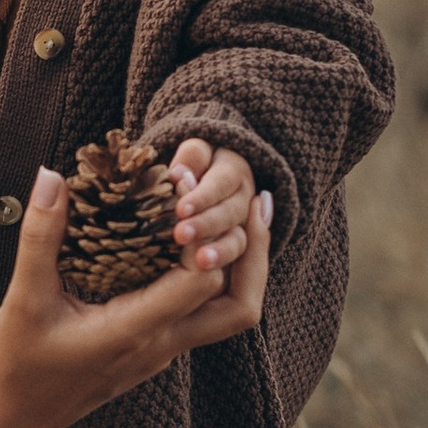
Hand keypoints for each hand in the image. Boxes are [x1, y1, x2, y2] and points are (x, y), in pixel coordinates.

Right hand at [0, 163, 269, 427]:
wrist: (10, 423)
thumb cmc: (14, 367)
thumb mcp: (23, 299)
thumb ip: (41, 237)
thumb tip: (51, 175)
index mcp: (134, 332)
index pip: (201, 282)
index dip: (204, 232)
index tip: (185, 188)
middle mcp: (160, 346)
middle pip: (240, 305)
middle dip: (252, 251)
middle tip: (253, 200)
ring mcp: (162, 352)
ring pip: (229, 312)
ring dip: (241, 266)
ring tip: (241, 216)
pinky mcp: (154, 351)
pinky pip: (203, 313)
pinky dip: (214, 277)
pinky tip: (199, 243)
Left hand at [168, 137, 255, 270]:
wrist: (202, 175)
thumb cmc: (188, 161)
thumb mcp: (193, 153)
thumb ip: (193, 156)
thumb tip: (181, 172)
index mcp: (235, 167)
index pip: (223, 181)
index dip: (203, 196)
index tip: (181, 209)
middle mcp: (246, 196)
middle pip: (231, 213)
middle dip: (207, 224)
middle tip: (181, 235)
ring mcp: (245, 223)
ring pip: (238, 240)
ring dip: (221, 251)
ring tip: (201, 262)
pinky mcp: (236, 246)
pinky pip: (236, 260)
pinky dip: (221, 266)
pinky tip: (200, 275)